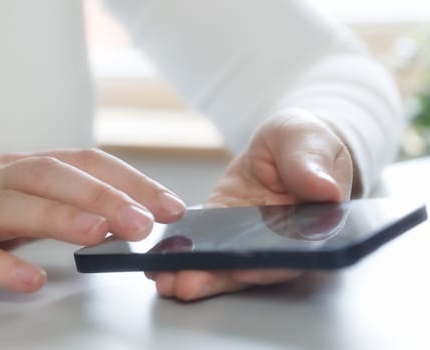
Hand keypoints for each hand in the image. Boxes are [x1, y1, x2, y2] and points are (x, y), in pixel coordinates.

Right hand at [0, 149, 185, 291]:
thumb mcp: (24, 197)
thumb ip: (68, 205)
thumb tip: (124, 219)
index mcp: (26, 169)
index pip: (86, 163)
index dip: (130, 181)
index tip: (171, 207)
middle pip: (53, 177)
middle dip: (103, 197)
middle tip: (145, 222)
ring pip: (12, 206)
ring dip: (59, 218)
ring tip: (100, 235)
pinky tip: (30, 281)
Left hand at [149, 108, 353, 299]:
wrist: (281, 145)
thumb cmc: (304, 141)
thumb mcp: (308, 139)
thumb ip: (313, 163)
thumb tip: (324, 189)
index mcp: (313, 225)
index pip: (294, 252)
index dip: (269, 264)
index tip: (242, 268)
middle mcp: (281, 240)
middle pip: (253, 267)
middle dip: (219, 277)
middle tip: (187, 284)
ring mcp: (249, 236)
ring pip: (226, 262)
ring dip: (197, 273)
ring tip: (168, 280)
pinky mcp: (223, 225)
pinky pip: (204, 242)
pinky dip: (185, 253)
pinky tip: (162, 262)